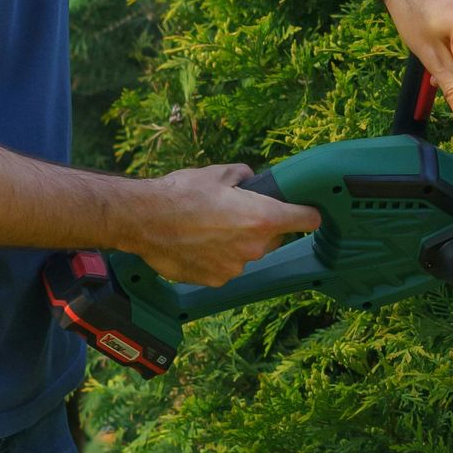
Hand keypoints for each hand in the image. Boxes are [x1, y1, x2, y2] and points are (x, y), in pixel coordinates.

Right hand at [126, 163, 320, 285]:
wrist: (144, 220)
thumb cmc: (180, 193)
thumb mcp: (216, 173)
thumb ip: (242, 176)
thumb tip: (250, 178)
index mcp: (263, 217)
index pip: (306, 219)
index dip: (308, 214)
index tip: (308, 213)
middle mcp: (255, 247)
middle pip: (274, 238)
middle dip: (261, 226)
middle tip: (234, 213)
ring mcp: (237, 267)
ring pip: (247, 254)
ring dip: (236, 243)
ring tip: (207, 228)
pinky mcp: (218, 279)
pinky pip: (226, 267)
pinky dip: (217, 257)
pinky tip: (197, 243)